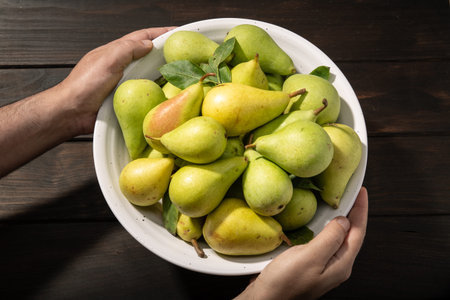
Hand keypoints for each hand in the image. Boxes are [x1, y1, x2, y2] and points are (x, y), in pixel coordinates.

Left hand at [0, 27, 173, 176]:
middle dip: (167, 51)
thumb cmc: (85, 85)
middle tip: (187, 52)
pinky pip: (147, 91)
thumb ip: (127, 49)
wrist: (72, 112)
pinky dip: (159, 90)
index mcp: (116, 51)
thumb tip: (149, 44)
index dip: (161, 32)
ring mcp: (125, 82)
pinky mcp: (127, 99)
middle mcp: (122, 65)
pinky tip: (170, 93)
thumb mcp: (107, 60)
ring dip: (165, 72)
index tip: (179, 31)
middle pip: (149, 54)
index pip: (142, 36)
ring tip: (184, 72)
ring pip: (150, 73)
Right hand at [236, 187, 367, 299]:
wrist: (266, 299)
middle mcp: (335, 266)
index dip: (360, 210)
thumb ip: (330, 238)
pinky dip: (325, 227)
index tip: (361, 191)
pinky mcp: (310, 265)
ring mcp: (323, 266)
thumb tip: (344, 221)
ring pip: (337, 238)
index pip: (358, 232)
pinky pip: (324, 241)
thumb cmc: (285, 282)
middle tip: (351, 194)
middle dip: (354, 214)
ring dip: (340, 220)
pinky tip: (318, 222)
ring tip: (338, 204)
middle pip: (351, 235)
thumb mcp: (310, 257)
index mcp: (341, 264)